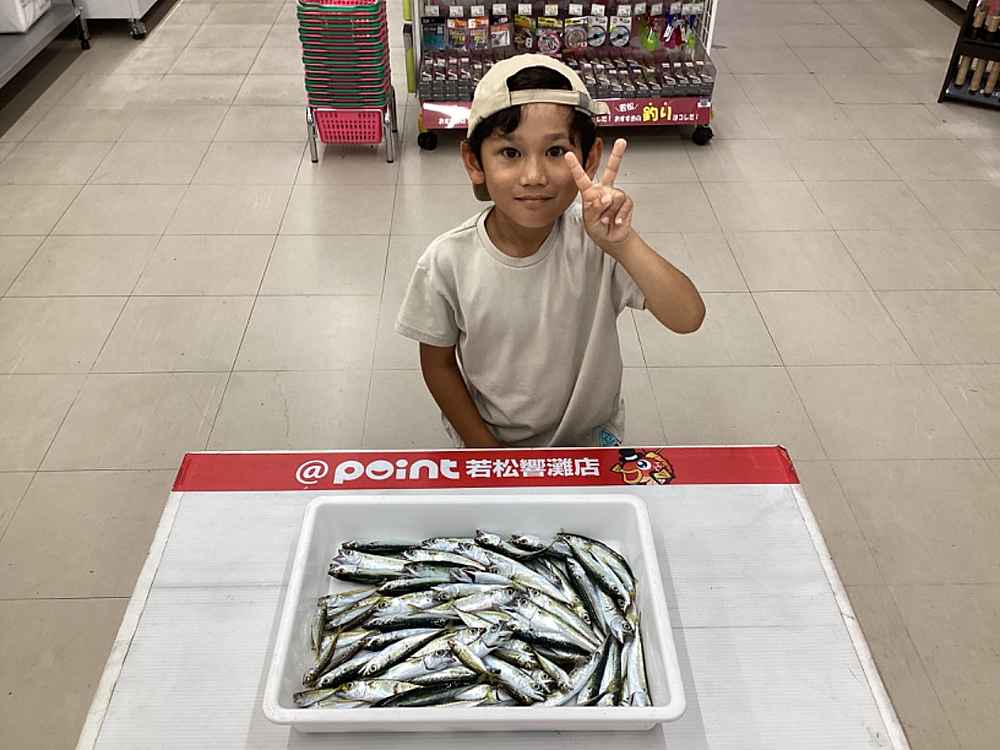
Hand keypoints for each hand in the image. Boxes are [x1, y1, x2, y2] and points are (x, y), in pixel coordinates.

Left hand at [565, 138, 633, 252]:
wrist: (611, 238)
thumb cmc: (597, 228)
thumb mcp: (589, 220)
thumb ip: (594, 208)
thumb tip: (606, 197)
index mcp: (590, 192)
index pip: (582, 178)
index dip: (575, 166)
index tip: (568, 155)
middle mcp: (604, 190)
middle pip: (612, 169)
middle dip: (617, 155)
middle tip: (621, 141)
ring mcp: (616, 195)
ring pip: (614, 197)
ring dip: (609, 211)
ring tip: (605, 219)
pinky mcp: (626, 202)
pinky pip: (624, 205)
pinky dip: (619, 216)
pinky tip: (616, 221)